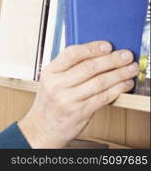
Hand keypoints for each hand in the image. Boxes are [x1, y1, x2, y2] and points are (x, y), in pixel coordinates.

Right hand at [18, 40, 137, 147]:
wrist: (42, 127)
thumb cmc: (49, 102)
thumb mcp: (50, 80)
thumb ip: (68, 67)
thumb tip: (96, 54)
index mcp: (50, 72)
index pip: (71, 54)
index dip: (92, 48)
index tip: (108, 45)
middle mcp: (57, 85)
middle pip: (89, 67)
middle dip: (112, 60)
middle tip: (126, 56)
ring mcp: (68, 100)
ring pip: (99, 82)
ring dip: (119, 74)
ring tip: (130, 69)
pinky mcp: (79, 113)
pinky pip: (102, 98)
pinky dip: (116, 90)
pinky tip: (124, 85)